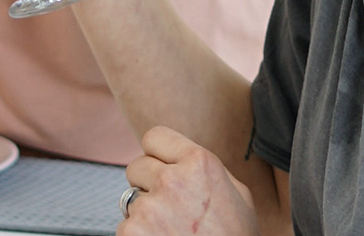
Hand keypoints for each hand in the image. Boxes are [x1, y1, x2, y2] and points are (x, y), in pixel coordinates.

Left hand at [120, 127, 260, 235]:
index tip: (163, 170)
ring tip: (172, 234)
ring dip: (145, 216)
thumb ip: (207, 169)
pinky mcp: (132, 233)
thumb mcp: (238, 195)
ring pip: (131, 201)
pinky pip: (125, 227)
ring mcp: (149, 208)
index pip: (154, 137)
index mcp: (200, 163)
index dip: (157, 155)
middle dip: (148, 186)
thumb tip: (181, 156)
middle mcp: (172, 180)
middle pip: (137, 167)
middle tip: (170, 210)